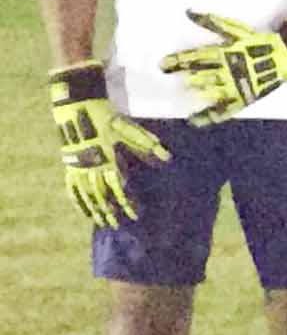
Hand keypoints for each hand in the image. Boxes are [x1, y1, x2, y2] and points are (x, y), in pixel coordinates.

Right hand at [49, 63, 170, 227]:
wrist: (79, 108)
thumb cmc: (109, 120)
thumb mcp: (130, 130)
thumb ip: (148, 147)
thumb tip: (168, 159)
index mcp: (108, 159)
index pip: (119, 188)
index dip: (127, 202)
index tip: (135, 215)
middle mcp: (91, 166)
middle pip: (101, 195)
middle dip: (111, 211)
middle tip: (118, 226)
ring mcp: (77, 167)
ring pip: (86, 195)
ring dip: (95, 210)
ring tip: (103, 223)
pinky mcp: (69, 165)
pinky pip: (72, 188)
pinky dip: (78, 201)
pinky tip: (84, 212)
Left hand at [156, 11, 286, 125]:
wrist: (286, 58)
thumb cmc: (260, 42)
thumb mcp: (237, 29)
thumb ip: (213, 22)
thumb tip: (188, 12)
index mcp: (226, 53)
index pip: (197, 57)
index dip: (178, 61)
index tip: (162, 65)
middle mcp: (229, 71)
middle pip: (202, 74)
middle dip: (184, 75)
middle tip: (166, 76)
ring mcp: (236, 87)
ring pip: (211, 91)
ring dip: (197, 91)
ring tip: (185, 92)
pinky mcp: (243, 100)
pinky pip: (223, 111)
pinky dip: (208, 117)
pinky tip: (194, 121)